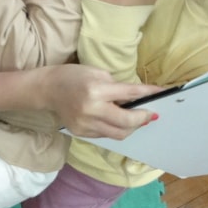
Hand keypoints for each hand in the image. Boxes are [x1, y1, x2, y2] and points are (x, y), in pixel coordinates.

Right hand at [41, 64, 161, 138]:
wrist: (47, 89)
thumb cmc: (72, 76)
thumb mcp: (96, 73)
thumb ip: (116, 87)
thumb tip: (135, 100)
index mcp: (96, 90)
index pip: (130, 94)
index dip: (148, 94)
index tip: (161, 94)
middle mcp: (92, 110)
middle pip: (127, 122)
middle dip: (142, 118)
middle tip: (149, 114)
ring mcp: (86, 124)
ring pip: (119, 134)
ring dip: (131, 127)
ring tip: (134, 120)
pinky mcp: (81, 132)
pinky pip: (105, 135)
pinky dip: (114, 129)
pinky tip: (113, 120)